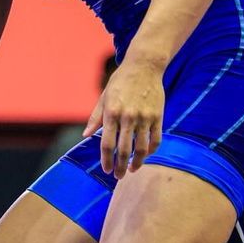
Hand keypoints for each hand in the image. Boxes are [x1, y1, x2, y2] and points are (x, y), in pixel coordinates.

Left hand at [82, 61, 163, 178]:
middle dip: (121, 166)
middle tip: (119, 176)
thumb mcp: (104, 97)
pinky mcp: (158, 116)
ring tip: (133, 169)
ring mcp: (145, 117)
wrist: (144, 66)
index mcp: (112, 112)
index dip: (106, 159)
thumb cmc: (120, 81)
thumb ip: (96, 118)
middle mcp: (128, 117)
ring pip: (142, 148)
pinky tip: (145, 155)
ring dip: (137, 162)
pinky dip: (151, 150)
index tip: (107, 169)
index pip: (107, 143)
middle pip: (124, 149)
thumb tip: (85, 136)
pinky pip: (156, 139)